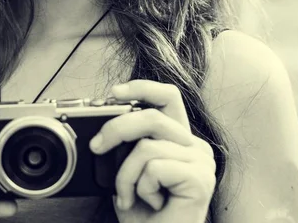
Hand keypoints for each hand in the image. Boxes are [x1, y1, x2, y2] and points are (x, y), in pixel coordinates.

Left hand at [89, 80, 216, 222]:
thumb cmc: (143, 212)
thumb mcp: (127, 169)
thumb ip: (126, 144)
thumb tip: (104, 127)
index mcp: (178, 139)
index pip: (167, 97)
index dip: (142, 87)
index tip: (113, 93)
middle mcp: (194, 146)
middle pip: (152, 116)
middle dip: (116, 129)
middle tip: (96, 147)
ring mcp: (200, 162)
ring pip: (146, 147)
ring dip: (124, 175)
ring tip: (128, 196)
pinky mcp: (200, 180)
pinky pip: (154, 168)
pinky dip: (140, 187)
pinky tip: (150, 202)